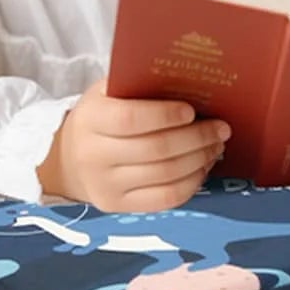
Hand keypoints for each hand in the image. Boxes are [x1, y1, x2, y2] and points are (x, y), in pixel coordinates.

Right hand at [36, 77, 229, 212]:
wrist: (69, 159)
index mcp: (90, 119)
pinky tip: (202, 167)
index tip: (192, 110)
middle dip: (195, 138)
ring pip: (165, 175)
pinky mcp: (120, 207)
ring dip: (199, 160)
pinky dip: (191, 183)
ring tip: (216, 146)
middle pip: (155, 149)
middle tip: (220, 128)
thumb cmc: (99, 117)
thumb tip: (186, 81)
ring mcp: (106, 185)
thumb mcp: (105, 94)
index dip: (164, 115)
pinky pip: (166, 199)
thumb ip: (135, 87)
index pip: (130, 119)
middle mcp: (94, 155)